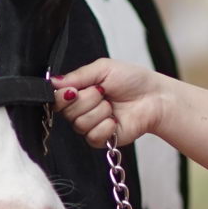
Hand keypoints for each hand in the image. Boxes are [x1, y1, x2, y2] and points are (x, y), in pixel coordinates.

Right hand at [52, 58, 168, 148]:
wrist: (155, 97)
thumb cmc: (133, 80)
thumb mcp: (103, 68)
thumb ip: (77, 75)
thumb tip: (52, 81)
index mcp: (80, 92)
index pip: (56, 99)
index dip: (62, 96)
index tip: (74, 90)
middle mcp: (82, 109)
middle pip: (67, 112)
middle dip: (87, 100)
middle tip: (103, 93)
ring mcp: (91, 125)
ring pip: (79, 124)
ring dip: (99, 111)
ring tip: (112, 105)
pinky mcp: (102, 139)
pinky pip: (92, 136)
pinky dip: (106, 126)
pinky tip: (115, 119)